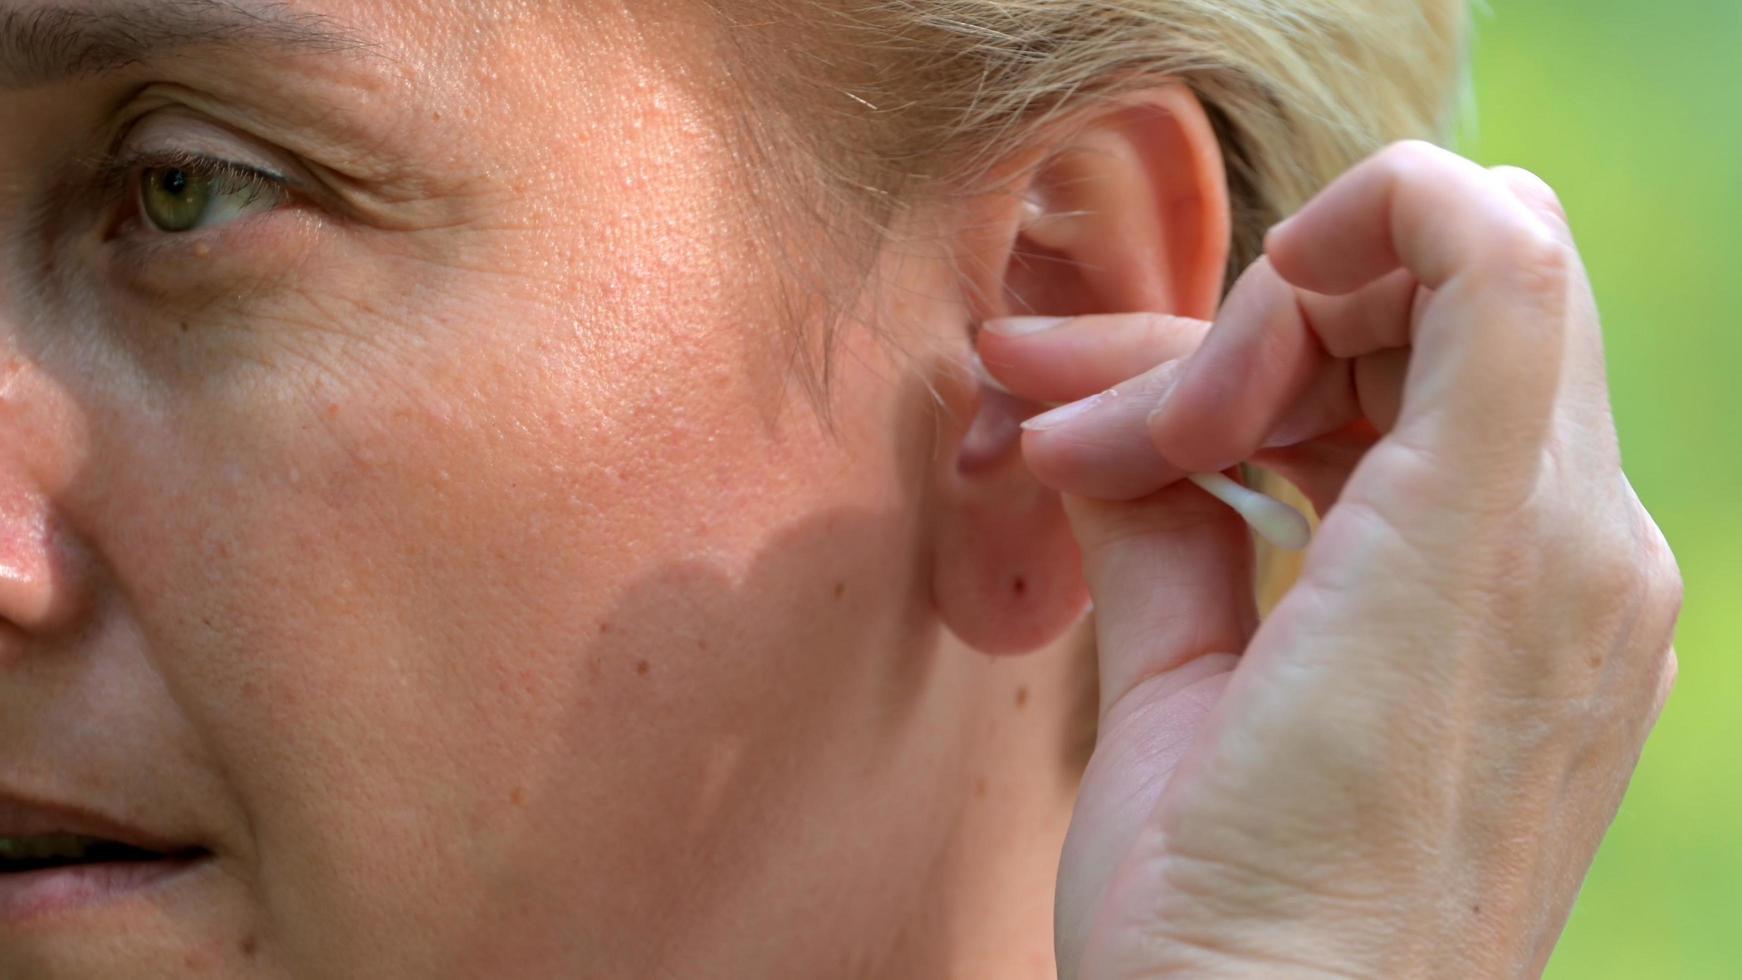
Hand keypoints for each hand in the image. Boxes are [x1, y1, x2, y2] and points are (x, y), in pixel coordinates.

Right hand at [976, 141, 1682, 978]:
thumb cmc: (1222, 943)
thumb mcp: (1167, 704)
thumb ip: (1156, 507)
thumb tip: (1100, 406)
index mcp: (1502, 543)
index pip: (1480, 233)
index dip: (1312, 250)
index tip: (1185, 380)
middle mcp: (1580, 555)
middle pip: (1453, 290)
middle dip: (1266, 321)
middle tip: (1117, 429)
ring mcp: (1580, 605)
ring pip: (1450, 366)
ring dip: (1278, 385)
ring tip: (1116, 466)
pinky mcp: (1547, 650)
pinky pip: (1454, 466)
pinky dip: (1328, 451)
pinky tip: (1198, 502)